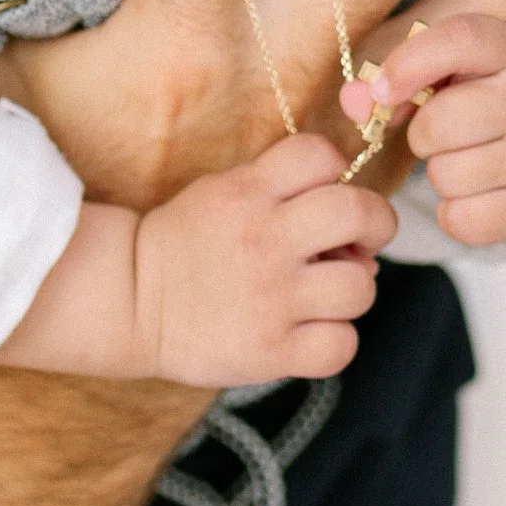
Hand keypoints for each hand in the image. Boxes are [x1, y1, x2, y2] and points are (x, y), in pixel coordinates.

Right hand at [129, 132, 394, 388]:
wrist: (130, 300)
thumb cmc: (184, 244)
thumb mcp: (222, 192)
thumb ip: (282, 192)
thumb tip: (358, 233)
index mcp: (247, 192)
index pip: (322, 155)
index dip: (335, 170)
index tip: (323, 192)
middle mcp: (264, 240)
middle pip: (359, 214)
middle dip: (375, 224)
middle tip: (358, 241)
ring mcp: (271, 299)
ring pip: (360, 287)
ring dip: (351, 289)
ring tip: (323, 293)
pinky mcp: (271, 350)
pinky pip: (341, 346)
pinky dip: (333, 340)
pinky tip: (309, 331)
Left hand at [343, 14, 505, 248]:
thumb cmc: (504, 94)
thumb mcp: (470, 64)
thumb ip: (406, 71)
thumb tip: (353, 102)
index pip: (458, 42)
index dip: (407, 65)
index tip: (382, 91)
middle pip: (436, 125)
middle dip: (425, 132)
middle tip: (452, 130)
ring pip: (444, 175)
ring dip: (442, 171)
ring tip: (474, 157)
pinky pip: (459, 220)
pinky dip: (456, 211)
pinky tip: (481, 191)